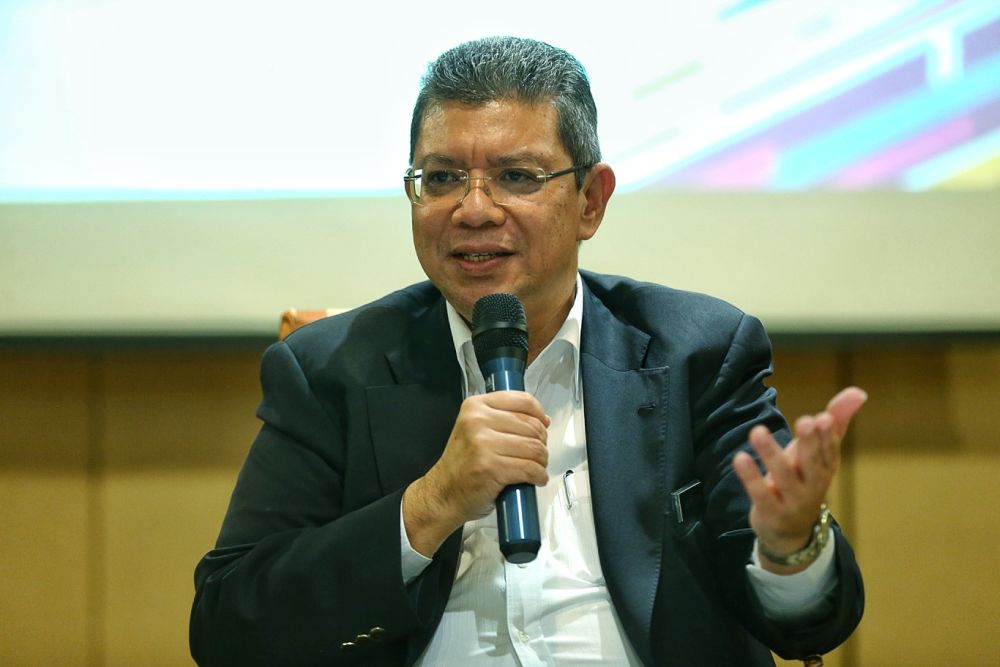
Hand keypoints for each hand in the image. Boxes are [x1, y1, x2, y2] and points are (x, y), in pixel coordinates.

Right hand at [403, 391, 549, 555]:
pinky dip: (538, 476)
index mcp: (475, 406)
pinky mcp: (491, 468)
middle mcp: (478, 421)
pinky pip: (530, 469)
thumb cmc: (462, 465)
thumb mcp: (476, 429)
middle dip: (541, 442)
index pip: (523, 400)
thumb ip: (505, 419)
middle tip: (537, 454)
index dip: (539, 414)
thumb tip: (542, 420)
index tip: (542, 426)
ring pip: (535, 448)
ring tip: (535, 467)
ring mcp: (483, 444)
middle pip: (532, 426)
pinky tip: (535, 478)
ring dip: (542, 461)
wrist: (443, 494)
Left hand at [733, 386, 866, 572]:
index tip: (822, 417)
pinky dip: (751, 477)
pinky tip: (740, 458)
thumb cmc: (803, 479)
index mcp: (826, 467)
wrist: (790, 532)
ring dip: (770, 453)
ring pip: (784, 477)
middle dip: (809, 443)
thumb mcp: (817, 452)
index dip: (826, 435)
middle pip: (812, 464)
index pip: (829, 450)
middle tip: (804, 421)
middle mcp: (813, 485)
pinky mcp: (771, 512)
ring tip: (757, 431)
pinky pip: (760, 494)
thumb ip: (835, 421)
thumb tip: (858, 391)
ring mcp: (793, 501)